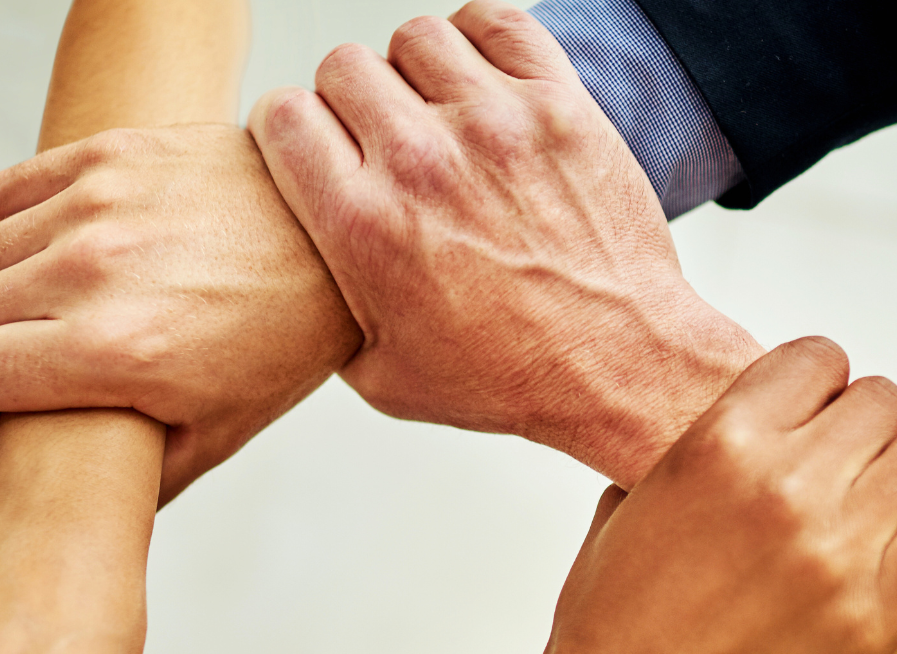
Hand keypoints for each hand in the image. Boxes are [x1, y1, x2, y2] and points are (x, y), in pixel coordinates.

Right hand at [0, 125, 361, 506]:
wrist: (335, 239)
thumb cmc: (281, 342)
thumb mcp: (217, 433)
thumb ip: (135, 480)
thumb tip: (78, 512)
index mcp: (112, 352)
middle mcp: (91, 272)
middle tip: (19, 373)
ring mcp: (95, 205)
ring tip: (36, 316)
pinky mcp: (105, 155)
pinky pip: (3, 196)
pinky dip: (9, 233)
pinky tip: (48, 258)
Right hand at [249, 0, 762, 487]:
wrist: (612, 364)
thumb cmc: (506, 376)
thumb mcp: (381, 375)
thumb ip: (329, 311)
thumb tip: (306, 273)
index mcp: (363, 226)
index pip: (283, 117)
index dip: (287, 130)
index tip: (308, 147)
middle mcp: (419, 162)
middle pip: (343, 67)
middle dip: (347, 101)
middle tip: (374, 140)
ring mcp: (492, 124)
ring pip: (414, 37)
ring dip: (413, 71)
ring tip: (431, 113)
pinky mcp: (556, 104)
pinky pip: (496, 22)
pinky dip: (478, 41)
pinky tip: (479, 82)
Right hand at [411, 339, 896, 653]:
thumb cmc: (608, 630)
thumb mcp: (622, 511)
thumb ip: (681, 457)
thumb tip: (723, 434)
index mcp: (716, 447)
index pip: (818, 359)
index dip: (818, 386)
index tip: (812, 415)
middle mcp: (783, 486)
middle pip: (884, 400)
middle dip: (866, 426)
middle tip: (847, 465)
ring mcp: (836, 552)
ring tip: (887, 498)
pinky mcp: (874, 615)